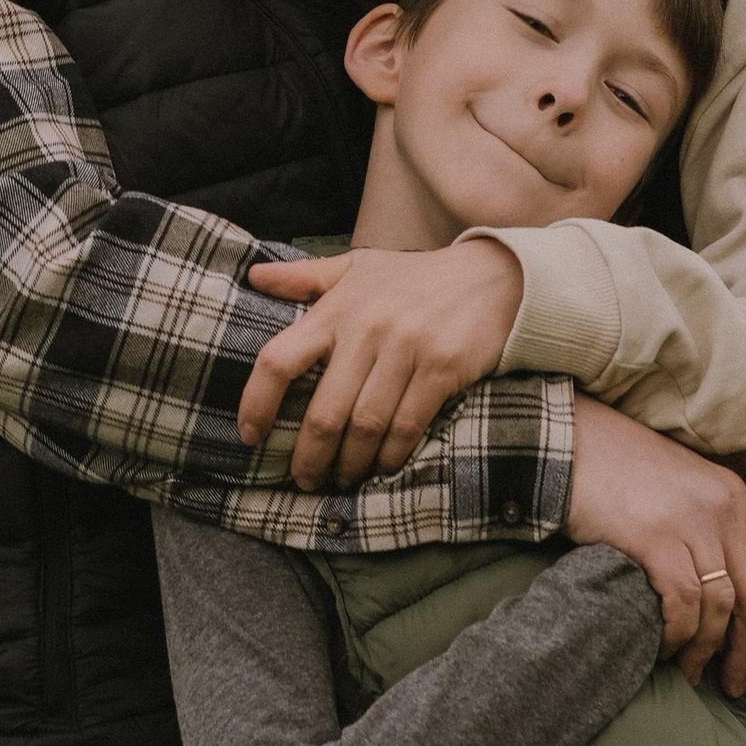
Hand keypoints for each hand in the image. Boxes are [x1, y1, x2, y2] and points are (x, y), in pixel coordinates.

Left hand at [239, 241, 522, 489]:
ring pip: (365, 426)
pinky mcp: (442, 367)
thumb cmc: (414, 277)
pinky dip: (390, 455)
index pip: (279, 359)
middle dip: (309, 456)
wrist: (494, 276)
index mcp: (337, 308)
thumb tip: (254, 277)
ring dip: (350, 463)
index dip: (257, 402)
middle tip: (304, 479)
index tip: (251, 435)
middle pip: (324, 412)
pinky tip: (382, 467)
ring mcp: (407, 348)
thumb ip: (305, 277)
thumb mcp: (358, 267)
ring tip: (342, 478)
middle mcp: (367, 328)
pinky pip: (407, 425)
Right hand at [566, 399, 745, 694]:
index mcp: (735, 500)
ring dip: (708, 650)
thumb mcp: (682, 494)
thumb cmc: (620, 475)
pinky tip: (666, 650)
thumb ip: (710, 532)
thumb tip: (725, 594)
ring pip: (722, 606)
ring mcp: (690, 522)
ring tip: (694, 675)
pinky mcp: (655, 536)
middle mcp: (722, 509)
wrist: (571, 443)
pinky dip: (678, 634)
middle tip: (741, 685)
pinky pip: (682, 601)